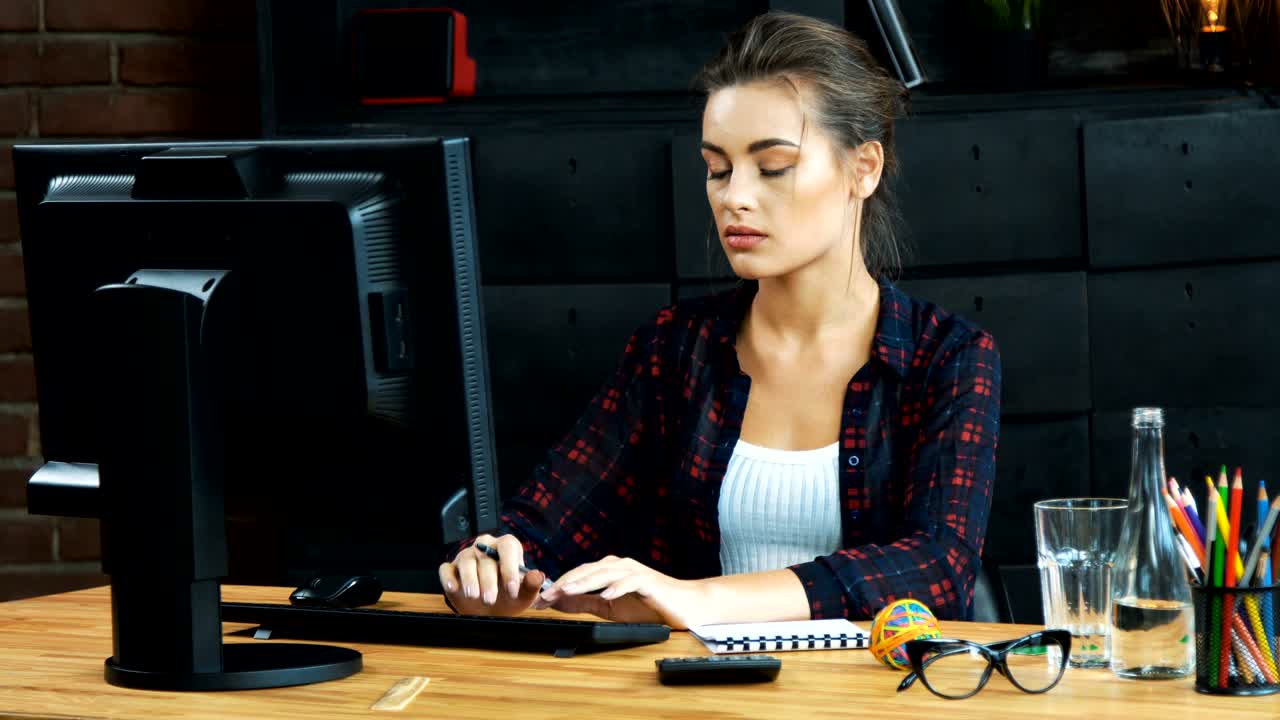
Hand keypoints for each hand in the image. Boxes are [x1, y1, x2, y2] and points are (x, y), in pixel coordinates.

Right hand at [438, 534, 544, 615]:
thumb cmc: (508, 597)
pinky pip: (446, 569)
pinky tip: (454, 588)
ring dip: (470, 579)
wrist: (489, 610)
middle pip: (485, 556)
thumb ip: (532, 584)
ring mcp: (466, 556)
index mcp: (506, 547)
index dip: (509, 567)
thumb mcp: (524, 594)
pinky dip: (448, 578)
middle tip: (491, 599)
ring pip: (466, 561)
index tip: (512, 589)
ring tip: (474, 595)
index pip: (507, 547)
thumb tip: (537, 575)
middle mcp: (485, 547)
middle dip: (489, 580)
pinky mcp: (451, 569)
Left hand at [539, 556, 706, 629]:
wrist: (684, 606)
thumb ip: (586, 603)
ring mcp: (634, 572)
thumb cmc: (648, 605)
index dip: (558, 585)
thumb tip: (558, 602)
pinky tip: (606, 595)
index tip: (539, 598)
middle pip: (587, 571)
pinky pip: (630, 583)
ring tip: (566, 591)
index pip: (579, 575)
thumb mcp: (610, 608)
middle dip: (564, 583)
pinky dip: (618, 588)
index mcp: (609, 570)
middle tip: (544, 595)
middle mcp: (619, 566)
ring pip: (604, 573)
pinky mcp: (649, 582)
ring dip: (584, 583)